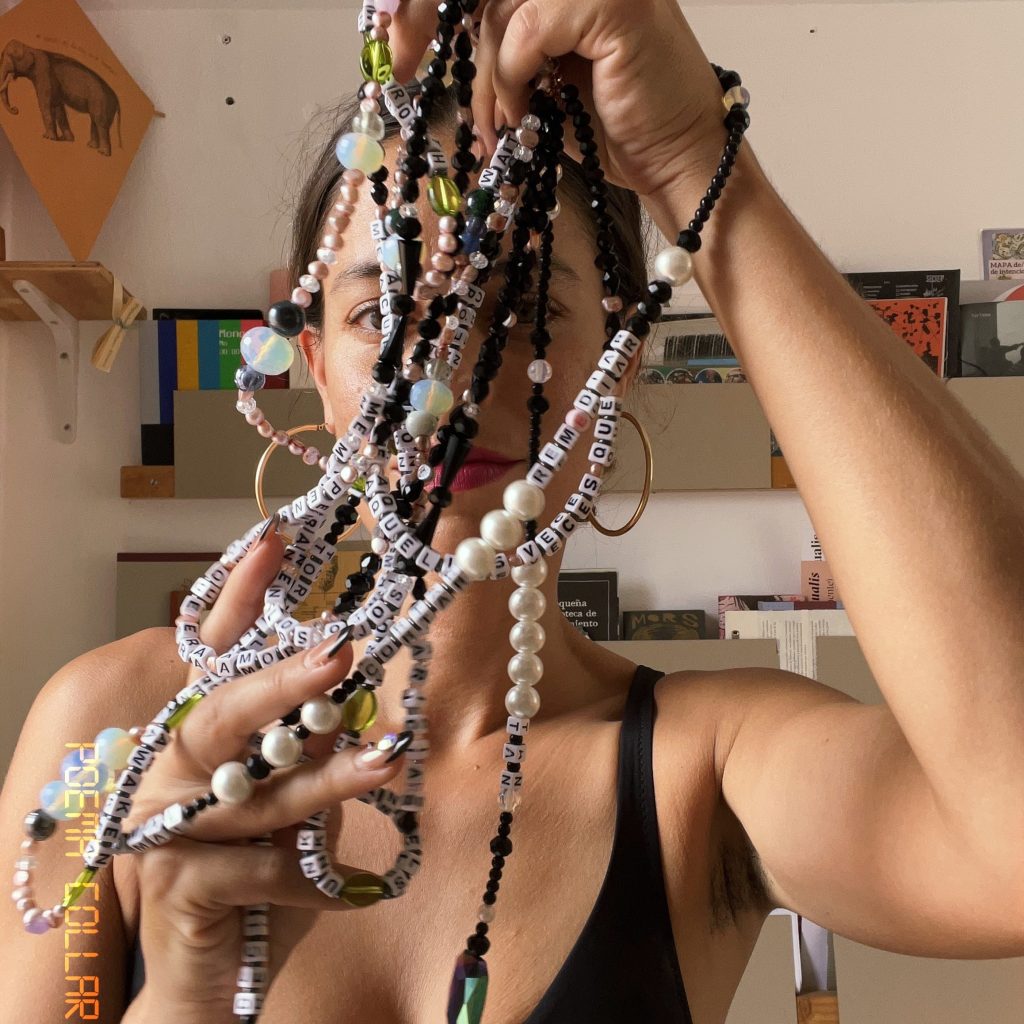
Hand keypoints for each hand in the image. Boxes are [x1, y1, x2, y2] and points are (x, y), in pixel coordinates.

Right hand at [121, 517, 407, 1018]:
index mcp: (200, 729)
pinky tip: (360, 886)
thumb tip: (368, 689)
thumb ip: (316, 740)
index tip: (278, 536)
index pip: (217, 648)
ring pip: (255, 793)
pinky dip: (316, 877)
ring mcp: (164, 824)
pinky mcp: (176, 883)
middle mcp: (172, 766)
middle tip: (341, 652)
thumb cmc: (262, 861)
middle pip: (223, 712)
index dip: (243, 592)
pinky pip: (260, 870)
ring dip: (327, 781)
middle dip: (283, 681)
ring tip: (389, 760)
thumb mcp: (294, 788)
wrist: (212, 963)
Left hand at [387, 0, 733, 199]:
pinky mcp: (610, 3)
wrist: (676, 159)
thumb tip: (420, 31)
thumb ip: (497, 44)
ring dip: (485, 76)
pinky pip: (525, 30)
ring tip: (499, 125)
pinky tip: (525, 114)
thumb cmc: (610, 127)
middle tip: (404, 62)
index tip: (395, 37)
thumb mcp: (538, 76)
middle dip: (425, 13)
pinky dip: (513, 78)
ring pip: (498, 9)